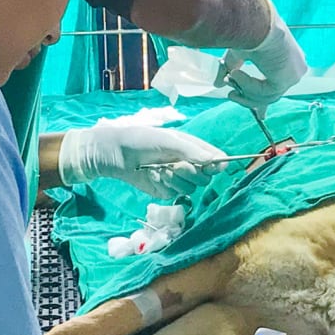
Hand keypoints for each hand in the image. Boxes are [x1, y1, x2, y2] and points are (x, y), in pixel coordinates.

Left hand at [58, 126, 226, 197]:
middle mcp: (187, 165)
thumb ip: (191, 151)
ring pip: (190, 189)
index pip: (214, 158)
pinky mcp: (165, 191)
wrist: (115, 154)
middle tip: (175, 165)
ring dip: (174, 179)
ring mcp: (177, 180)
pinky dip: (163, 185)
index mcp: (191, 148)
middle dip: (190, 172)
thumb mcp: (168, 140)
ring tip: (158, 168)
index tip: (217, 166)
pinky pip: (174, 194)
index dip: (218, 163)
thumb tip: (215, 161)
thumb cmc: (141, 139)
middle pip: (205, 178)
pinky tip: (151, 175)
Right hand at [217, 5, 307, 110]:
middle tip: (232, 96)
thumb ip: (232, 67)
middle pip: (273, 94)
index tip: (261, 114)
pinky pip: (264, 92)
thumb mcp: (239, 52)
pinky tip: (236, 73)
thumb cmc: (249, 30)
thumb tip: (218, 84)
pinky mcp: (287, 79)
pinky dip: (247, 85)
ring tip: (230, 78)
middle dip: (250, 99)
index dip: (266, 99)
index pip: (279, 84)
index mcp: (287, 58)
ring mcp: (293, 74)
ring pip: (267, 96)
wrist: (255, 22)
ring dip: (244, 89)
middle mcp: (294, 67)